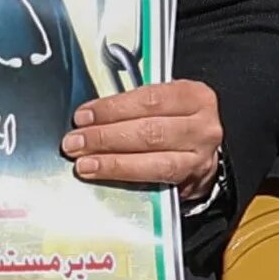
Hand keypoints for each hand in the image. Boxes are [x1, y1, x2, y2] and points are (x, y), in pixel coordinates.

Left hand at [63, 79, 223, 200]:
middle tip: (76, 142)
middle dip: (106, 137)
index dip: (113, 108)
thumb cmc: (177, 123)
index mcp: (194, 96)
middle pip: (149, 131)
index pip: (149, 99)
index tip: (84, 116)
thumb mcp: (165, 103)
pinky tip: (103, 174)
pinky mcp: (192, 182)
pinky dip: (124, 177)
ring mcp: (200, 157)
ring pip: (153, 160)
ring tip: (84, 163)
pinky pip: (155, 180)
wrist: (202, 153)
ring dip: (112, 162)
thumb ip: (133, 106)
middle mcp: (202, 126)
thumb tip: (90, 118)